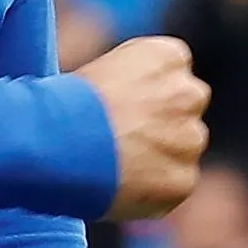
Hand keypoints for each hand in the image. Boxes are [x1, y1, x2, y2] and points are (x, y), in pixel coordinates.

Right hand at [73, 36, 210, 219]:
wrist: (57, 143)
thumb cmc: (63, 105)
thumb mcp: (102, 72)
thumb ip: (132, 83)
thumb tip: (134, 104)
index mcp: (169, 57)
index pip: (173, 74)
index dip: (147, 94)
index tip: (124, 108)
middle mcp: (189, 93)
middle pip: (184, 109)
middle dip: (163, 123)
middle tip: (123, 140)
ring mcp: (191, 138)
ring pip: (183, 149)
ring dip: (161, 158)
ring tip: (116, 167)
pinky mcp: (184, 179)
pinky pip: (175, 185)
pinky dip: (155, 191)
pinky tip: (121, 187)